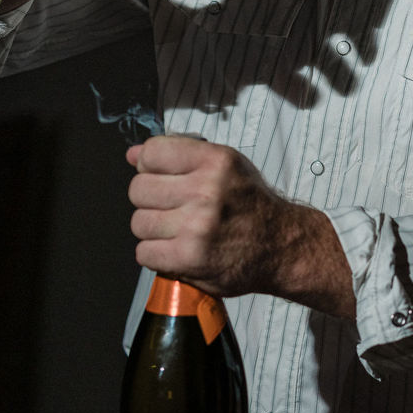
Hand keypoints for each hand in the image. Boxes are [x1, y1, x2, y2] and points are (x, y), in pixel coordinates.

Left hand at [125, 135, 352, 315]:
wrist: (280, 246)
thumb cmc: (249, 205)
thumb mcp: (225, 165)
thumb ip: (180, 155)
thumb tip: (132, 154)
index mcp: (216, 161)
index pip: (151, 153)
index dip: (150, 166)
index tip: (161, 176)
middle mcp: (207, 191)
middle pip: (139, 190)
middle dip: (150, 200)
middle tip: (172, 208)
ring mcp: (196, 227)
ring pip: (138, 223)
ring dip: (153, 230)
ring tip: (177, 231)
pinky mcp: (189, 258)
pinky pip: (144, 253)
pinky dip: (157, 255)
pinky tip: (177, 250)